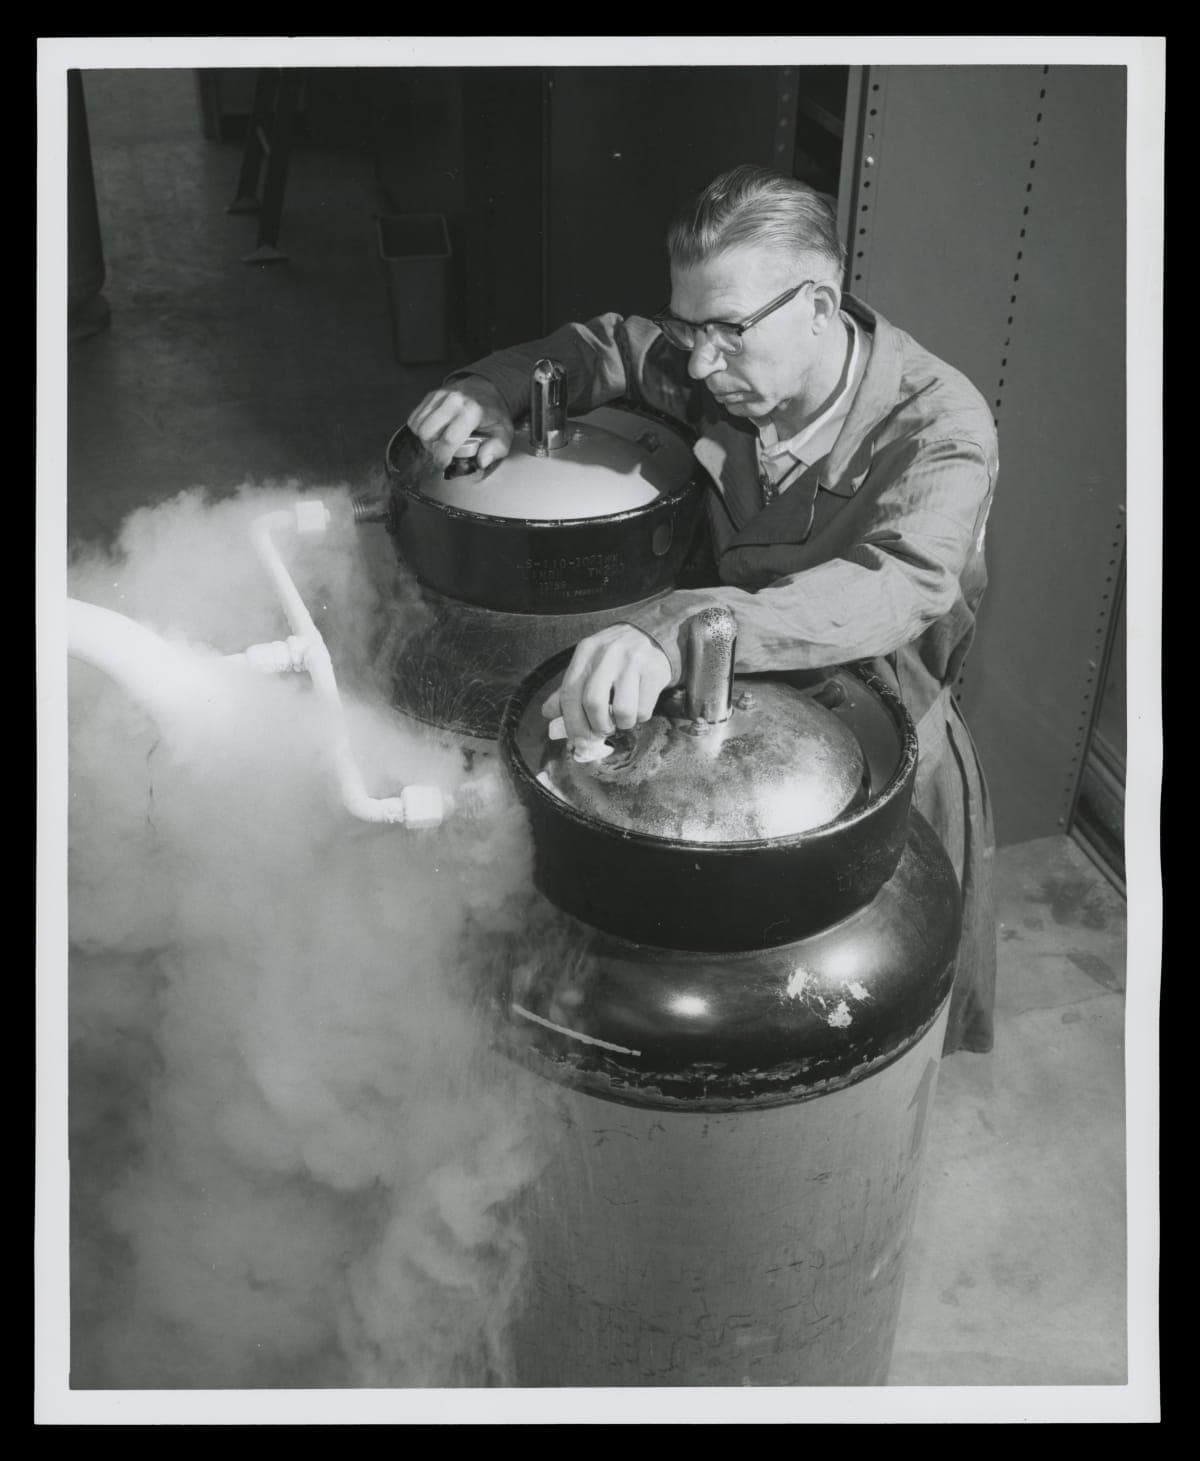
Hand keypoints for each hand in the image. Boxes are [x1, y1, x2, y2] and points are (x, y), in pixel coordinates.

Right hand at [406, 381, 513, 470]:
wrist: (487, 387)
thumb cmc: (494, 412)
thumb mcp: (504, 433)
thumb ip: (496, 450)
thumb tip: (481, 461)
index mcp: (472, 411)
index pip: (449, 439)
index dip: (442, 456)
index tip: (443, 464)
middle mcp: (453, 401)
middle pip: (427, 433)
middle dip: (432, 448)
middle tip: (442, 451)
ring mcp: (440, 396)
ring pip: (418, 425)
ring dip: (425, 438)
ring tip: (438, 441)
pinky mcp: (431, 395)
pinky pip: (414, 417)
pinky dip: (420, 428)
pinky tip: (434, 431)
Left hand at [542, 624, 672, 741]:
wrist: (651, 635)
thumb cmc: (614, 657)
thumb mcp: (589, 664)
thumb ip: (569, 689)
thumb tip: (548, 714)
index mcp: (586, 651)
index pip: (570, 693)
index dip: (572, 722)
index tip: (577, 739)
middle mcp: (607, 653)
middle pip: (593, 702)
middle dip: (597, 726)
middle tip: (602, 730)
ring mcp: (633, 661)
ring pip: (622, 710)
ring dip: (622, 724)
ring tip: (623, 717)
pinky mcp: (654, 671)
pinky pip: (643, 709)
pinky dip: (639, 717)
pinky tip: (638, 706)